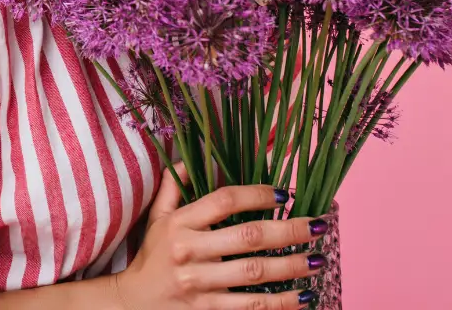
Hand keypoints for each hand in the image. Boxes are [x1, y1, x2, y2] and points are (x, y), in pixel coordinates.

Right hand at [111, 161, 328, 308]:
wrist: (132, 304)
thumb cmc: (152, 256)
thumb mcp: (156, 218)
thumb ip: (172, 186)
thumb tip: (190, 156)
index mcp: (179, 224)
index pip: (224, 201)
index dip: (257, 194)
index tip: (284, 193)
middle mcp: (189, 252)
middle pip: (248, 238)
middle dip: (288, 230)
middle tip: (318, 225)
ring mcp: (200, 285)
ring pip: (255, 274)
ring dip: (292, 267)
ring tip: (319, 260)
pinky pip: (251, 307)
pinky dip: (281, 304)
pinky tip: (304, 297)